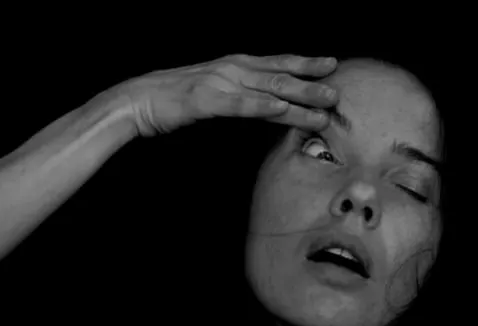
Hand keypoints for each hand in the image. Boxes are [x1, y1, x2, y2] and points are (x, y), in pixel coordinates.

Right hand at [126, 54, 339, 136]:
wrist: (138, 99)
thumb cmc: (176, 99)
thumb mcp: (215, 93)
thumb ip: (242, 95)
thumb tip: (270, 104)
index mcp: (235, 66)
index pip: (277, 64)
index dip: (305, 64)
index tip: (332, 66)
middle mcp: (232, 69)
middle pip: (280, 74)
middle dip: (311, 81)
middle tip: (338, 88)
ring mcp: (220, 82)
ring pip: (267, 89)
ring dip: (298, 97)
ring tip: (323, 105)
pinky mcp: (206, 99)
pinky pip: (239, 104)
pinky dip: (262, 106)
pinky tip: (280, 110)